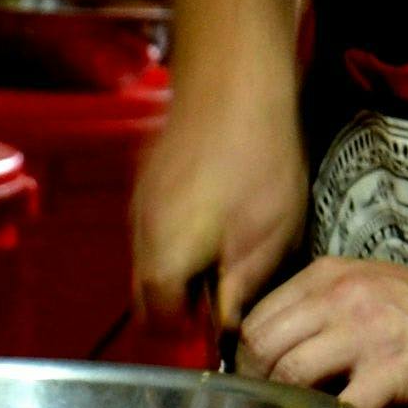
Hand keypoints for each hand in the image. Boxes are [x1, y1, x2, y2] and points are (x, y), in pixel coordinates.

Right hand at [127, 92, 304, 332]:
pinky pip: (157, 225)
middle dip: (182, 298)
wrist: (232, 80)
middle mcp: (140, 234)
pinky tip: (219, 210)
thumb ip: (241, 287)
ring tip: (229, 244)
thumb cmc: (256, 161)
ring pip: (151, 257)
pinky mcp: (150, 179)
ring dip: (182, 264)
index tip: (223, 315)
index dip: (189, 328)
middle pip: (147, 291)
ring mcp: (141, 202)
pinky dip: (180, 233)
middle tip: (230, 281)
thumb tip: (229, 327)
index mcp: (164, 259)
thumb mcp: (267, 235)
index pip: (156, 322)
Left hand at [237, 253, 407, 407]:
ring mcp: (366, 333)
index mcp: (329, 276)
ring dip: (286, 407)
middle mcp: (340, 297)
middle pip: (263, 343)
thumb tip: (287, 358)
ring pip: (291, 371)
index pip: (260, 317)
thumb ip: (328, 313)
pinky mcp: (394, 369)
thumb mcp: (370, 289)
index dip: (247, 358)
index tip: (253, 385)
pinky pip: (344, 406)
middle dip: (255, 385)